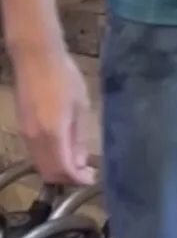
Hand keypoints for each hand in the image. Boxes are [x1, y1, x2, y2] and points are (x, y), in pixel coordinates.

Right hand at [14, 45, 95, 185]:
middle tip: (86, 173)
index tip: (92, 178)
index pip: (64, 170)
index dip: (78, 180)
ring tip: (77, 163)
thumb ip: (79, 138)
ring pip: (40, 165)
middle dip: (68, 179)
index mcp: (53, 133)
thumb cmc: (65, 77)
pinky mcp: (22, 128)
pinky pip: (35, 154)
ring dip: (57, 170)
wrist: (36, 58)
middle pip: (49, 173)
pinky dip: (48, 160)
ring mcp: (25, 134)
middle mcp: (35, 139)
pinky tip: (62, 150)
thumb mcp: (81, 106)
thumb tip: (80, 163)